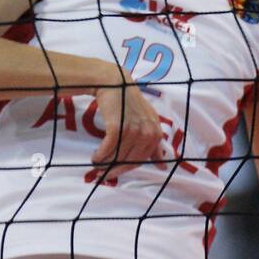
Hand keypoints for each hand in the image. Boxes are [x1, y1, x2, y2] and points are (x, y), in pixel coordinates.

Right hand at [90, 65, 164, 181]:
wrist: (115, 84)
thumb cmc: (129, 103)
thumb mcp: (148, 120)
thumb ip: (155, 142)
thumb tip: (162, 165)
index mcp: (156, 132)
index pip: (143, 159)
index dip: (128, 168)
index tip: (117, 172)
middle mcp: (147, 132)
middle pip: (131, 161)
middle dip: (116, 170)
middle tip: (103, 174)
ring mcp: (133, 130)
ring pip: (118, 156)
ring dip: (105, 163)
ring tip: (97, 165)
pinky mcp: (118, 127)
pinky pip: (108, 149)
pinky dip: (100, 156)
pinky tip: (95, 156)